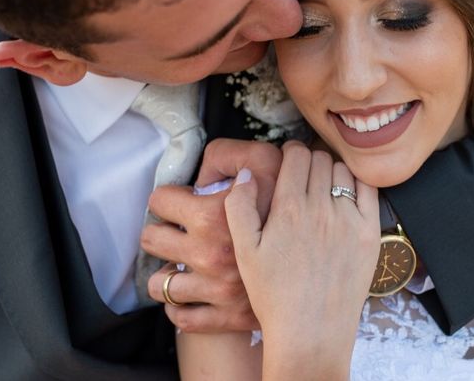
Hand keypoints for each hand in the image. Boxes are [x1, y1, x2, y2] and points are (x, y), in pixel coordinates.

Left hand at [140, 139, 282, 332]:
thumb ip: (227, 156)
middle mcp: (209, 252)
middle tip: (176, 234)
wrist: (321, 266)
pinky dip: (181, 308)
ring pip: (159, 283)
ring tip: (178, 267)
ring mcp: (214, 288)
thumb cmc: (293, 209)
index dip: (169, 198)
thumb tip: (203, 173)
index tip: (179, 203)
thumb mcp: (266, 164)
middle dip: (161, 234)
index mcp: (213, 215)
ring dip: (165, 276)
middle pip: (152, 240)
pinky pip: (182, 317)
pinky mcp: (223, 317)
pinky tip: (190, 297)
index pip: (161, 200)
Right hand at [225, 141, 379, 379]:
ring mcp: (349, 220)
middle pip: (320, 159)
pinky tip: (347, 196)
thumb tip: (247, 173)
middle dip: (310, 161)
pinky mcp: (370, 233)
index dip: (290, 153)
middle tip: (304, 175)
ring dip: (333, 171)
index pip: (295, 155)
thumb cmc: (274, 293)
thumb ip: (239, 206)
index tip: (288, 160)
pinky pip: (369, 190)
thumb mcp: (244, 251)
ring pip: (343, 171)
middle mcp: (321, 209)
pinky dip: (358, 184)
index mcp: (288, 209)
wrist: (311, 330)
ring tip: (324, 187)